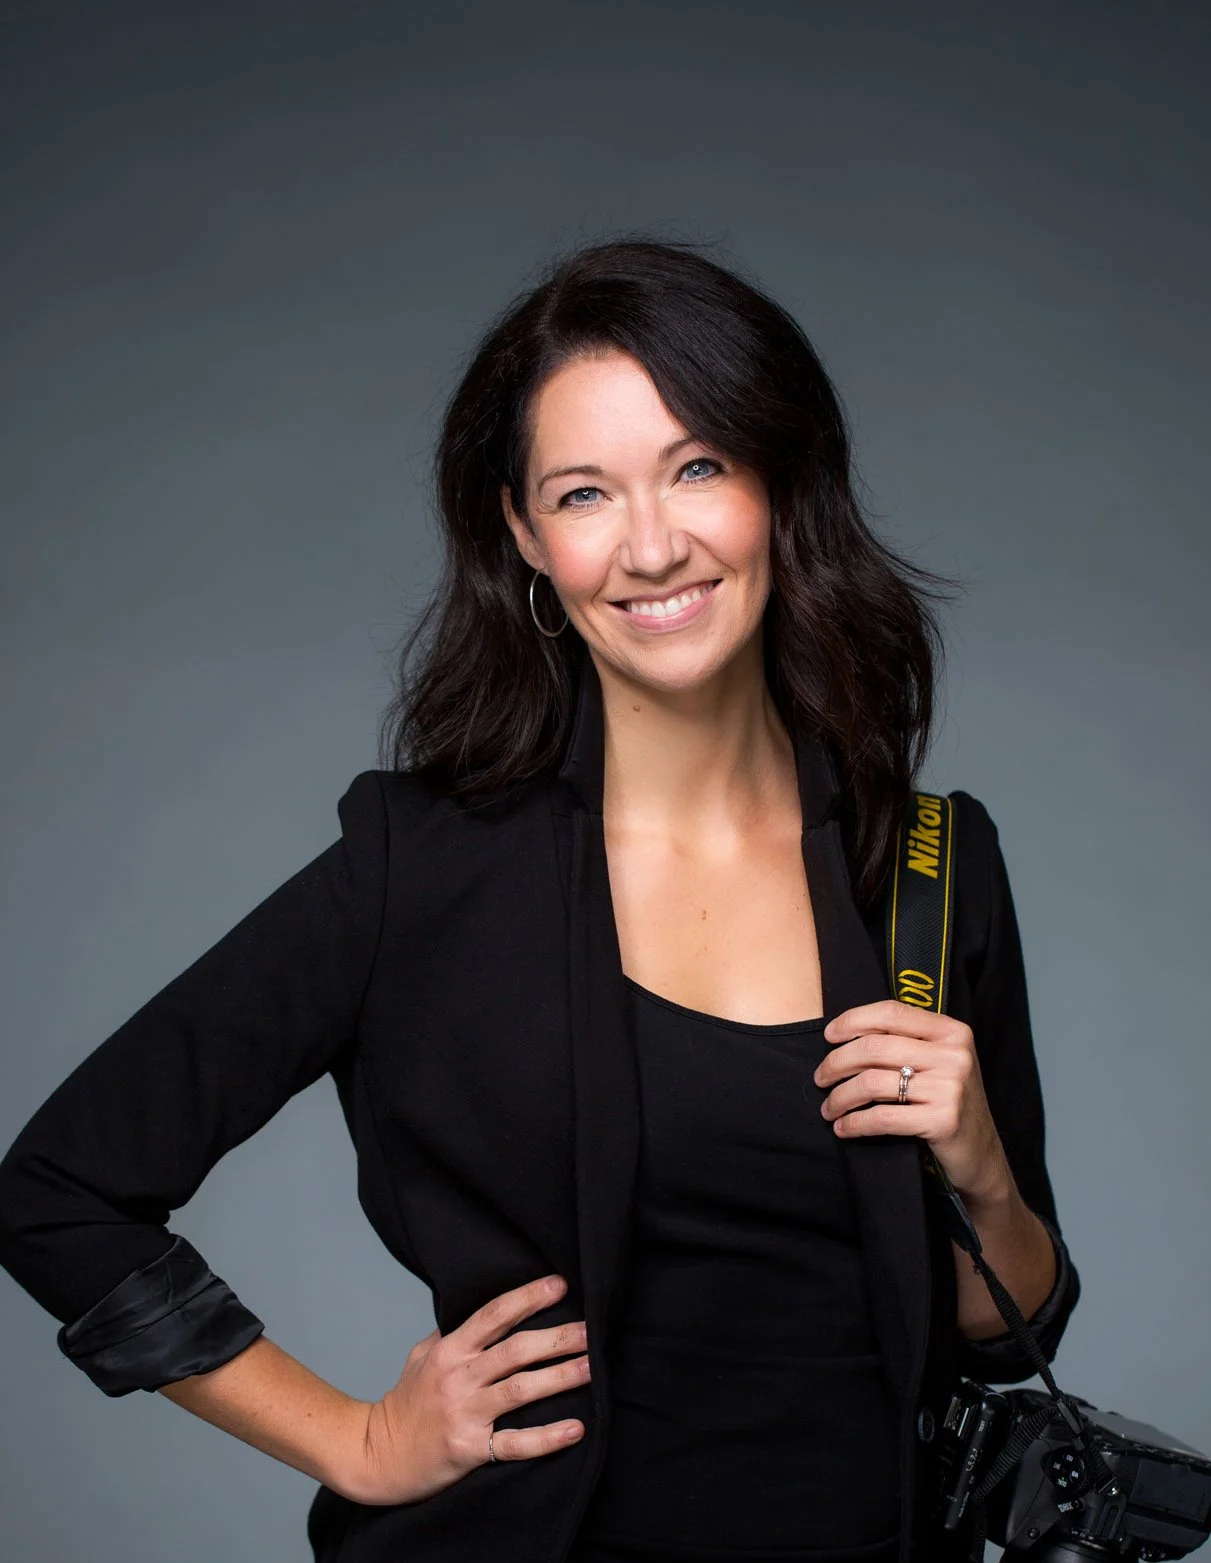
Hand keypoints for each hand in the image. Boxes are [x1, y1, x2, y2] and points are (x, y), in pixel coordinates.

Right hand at [346, 1273, 590, 1505]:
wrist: (377, 1456)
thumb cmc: (405, 1404)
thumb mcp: (421, 1357)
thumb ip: (453, 1334)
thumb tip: (487, 1312)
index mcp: (449, 1350)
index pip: (494, 1314)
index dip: (528, 1297)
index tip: (560, 1285)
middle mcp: (458, 1377)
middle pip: (515, 1349)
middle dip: (557, 1337)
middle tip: (592, 1330)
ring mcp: (464, 1413)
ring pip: (521, 1389)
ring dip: (560, 1377)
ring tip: (592, 1368)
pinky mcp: (469, 1449)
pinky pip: (515, 1443)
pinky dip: (548, 1437)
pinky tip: (576, 1428)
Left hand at [815, 999, 1010, 1204]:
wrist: (980, 1154)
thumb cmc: (948, 1103)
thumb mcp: (939, 1062)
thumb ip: (907, 1041)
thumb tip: (846, 1032)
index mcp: (952, 1032)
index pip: (891, 1013)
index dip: (853, 1020)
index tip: (829, 1036)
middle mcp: (954, 1055)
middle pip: (875, 1047)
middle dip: (837, 1063)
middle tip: (821, 1078)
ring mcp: (950, 1088)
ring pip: (872, 1082)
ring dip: (840, 1096)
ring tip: (829, 1108)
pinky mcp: (943, 1121)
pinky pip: (882, 1117)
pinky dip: (855, 1123)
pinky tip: (843, 1128)